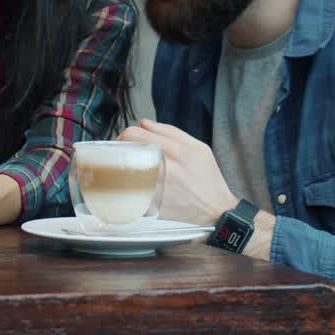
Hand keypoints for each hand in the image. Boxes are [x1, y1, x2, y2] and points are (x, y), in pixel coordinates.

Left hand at [118, 119, 238, 226]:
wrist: (216, 212)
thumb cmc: (208, 180)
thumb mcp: (199, 148)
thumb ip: (171, 132)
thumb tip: (145, 123)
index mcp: (178, 151)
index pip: (135, 134)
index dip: (126, 135)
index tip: (126, 140)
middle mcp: (167, 168)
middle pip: (125, 150)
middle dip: (120, 150)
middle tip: (122, 154)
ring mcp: (158, 189)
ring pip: (122, 171)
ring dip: (119, 169)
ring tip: (125, 170)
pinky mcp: (151, 207)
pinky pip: (127, 194)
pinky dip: (124, 189)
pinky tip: (131, 188)